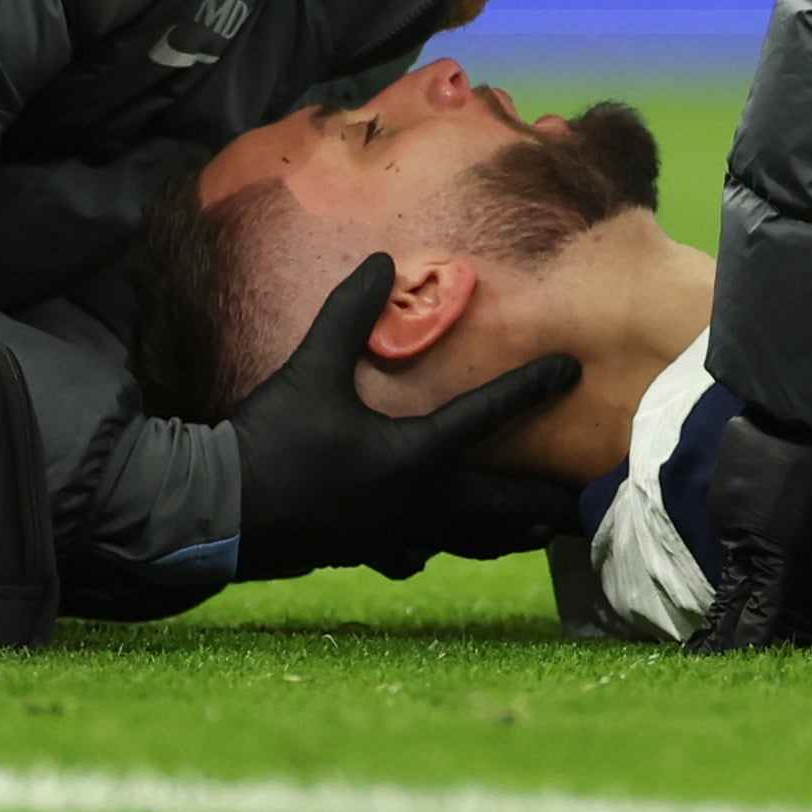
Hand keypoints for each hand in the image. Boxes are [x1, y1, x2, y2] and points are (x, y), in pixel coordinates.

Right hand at [226, 253, 582, 579]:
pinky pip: (426, 553)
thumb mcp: (310, 369)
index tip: (572, 369)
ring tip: (544, 529)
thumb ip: (348, 314)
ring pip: (474, 540)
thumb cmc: (271, 440)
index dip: (532, 387)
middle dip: (548, 501)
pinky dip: (448, 547)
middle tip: (589, 500)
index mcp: (415, 455)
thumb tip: (379, 258)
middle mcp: (420, 503)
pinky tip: (441, 545)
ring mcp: (400, 537)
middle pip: (503, 506)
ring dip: (511, 530)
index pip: (488, 415)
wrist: (222, 516)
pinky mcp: (373, 553)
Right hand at [683, 410, 811, 653]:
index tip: (723, 667)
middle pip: (732, 590)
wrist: (801, 404)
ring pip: (737, 544)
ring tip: (762, 554)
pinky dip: (746, 518)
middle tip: (702, 655)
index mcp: (773, 554)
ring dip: (749, 555)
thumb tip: (797, 574)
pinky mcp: (722, 483)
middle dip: (720, 626)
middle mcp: (740, 537)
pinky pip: (734, 514)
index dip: (742, 642)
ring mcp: (726, 509)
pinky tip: (767, 503)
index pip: (755, 613)